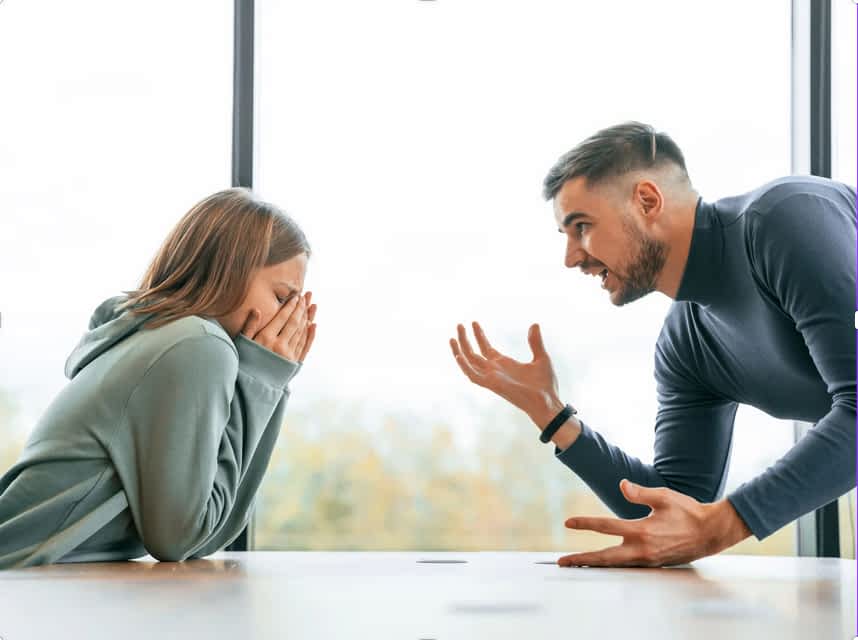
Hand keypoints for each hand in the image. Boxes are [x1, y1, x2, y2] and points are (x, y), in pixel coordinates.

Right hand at [240, 291, 317, 362]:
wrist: (251, 388)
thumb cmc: (243, 364)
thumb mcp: (241, 344)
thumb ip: (249, 327)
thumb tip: (256, 310)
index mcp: (266, 339)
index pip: (282, 318)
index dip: (290, 306)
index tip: (296, 296)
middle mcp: (280, 346)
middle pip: (295, 323)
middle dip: (301, 308)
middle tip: (306, 296)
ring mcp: (289, 355)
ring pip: (302, 332)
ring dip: (308, 317)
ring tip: (312, 305)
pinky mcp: (294, 364)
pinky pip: (305, 346)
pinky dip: (310, 335)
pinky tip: (313, 325)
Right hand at [449, 321, 562, 424]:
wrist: (547, 402)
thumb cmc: (545, 385)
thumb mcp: (541, 358)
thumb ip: (535, 342)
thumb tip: (534, 324)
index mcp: (504, 364)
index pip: (485, 348)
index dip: (479, 335)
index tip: (474, 322)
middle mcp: (494, 370)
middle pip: (473, 353)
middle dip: (465, 339)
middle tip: (459, 324)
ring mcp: (492, 378)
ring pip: (470, 363)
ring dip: (460, 350)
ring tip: (453, 337)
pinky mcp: (493, 385)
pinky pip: (474, 376)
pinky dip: (465, 367)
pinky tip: (459, 355)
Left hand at [558, 480, 751, 567]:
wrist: (712, 532)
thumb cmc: (688, 511)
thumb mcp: (664, 496)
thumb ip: (640, 492)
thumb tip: (621, 485)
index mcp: (641, 531)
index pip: (606, 526)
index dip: (585, 523)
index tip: (568, 523)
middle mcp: (641, 549)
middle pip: (604, 557)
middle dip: (582, 559)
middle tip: (563, 562)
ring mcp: (647, 559)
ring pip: (614, 565)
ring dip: (594, 564)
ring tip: (577, 565)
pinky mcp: (653, 563)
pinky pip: (626, 566)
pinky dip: (611, 566)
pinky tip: (603, 564)